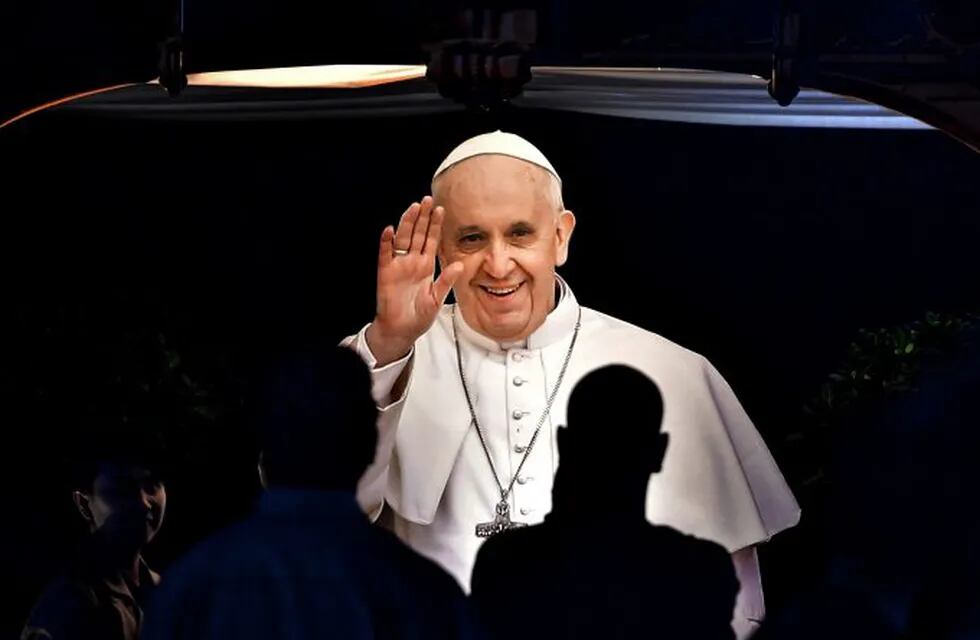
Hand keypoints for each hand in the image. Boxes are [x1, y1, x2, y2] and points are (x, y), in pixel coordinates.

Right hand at [366, 196, 463, 365]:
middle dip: (422, 217)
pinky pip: (385, 255)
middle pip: (417, 234)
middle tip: (426, 200)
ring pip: (402, 239)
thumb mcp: (437, 299)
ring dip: (406, 223)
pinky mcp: (386, 273)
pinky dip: (386, 242)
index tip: (441, 209)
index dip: (435, 225)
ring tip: (412, 208)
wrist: (402, 331)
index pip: (431, 240)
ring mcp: (398, 266)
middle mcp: (412, 262)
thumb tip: (460, 265)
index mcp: (426, 266)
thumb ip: (446, 281)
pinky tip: (389, 230)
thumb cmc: (419, 316)